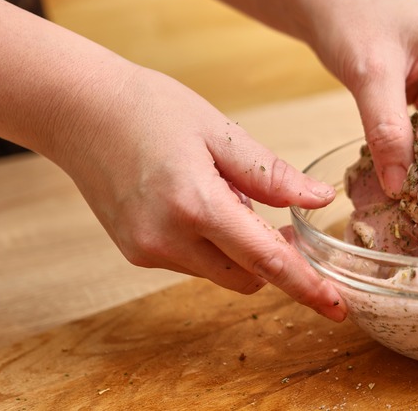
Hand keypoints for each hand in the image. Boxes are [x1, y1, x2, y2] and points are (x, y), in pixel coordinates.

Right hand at [60, 67, 347, 321]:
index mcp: (197, 205)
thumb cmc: (152, 109)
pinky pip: (194, 262)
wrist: (80, 110)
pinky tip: (197, 202)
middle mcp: (169, 238)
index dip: (306, 286)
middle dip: (274, 258)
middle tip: (282, 219)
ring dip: (240, 250)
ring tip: (224, 194)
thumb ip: (271, 175)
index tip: (337, 308)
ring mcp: (148, 250)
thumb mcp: (221, 132)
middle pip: (248, 276)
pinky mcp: (137, 252)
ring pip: (221, 272)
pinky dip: (211, 244)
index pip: (266, 261)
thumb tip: (320, 200)